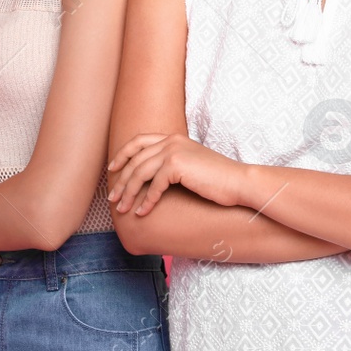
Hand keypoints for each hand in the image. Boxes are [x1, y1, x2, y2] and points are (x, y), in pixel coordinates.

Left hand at [107, 133, 248, 215]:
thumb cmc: (217, 180)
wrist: (239, 182)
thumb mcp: (190, 166)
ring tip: (123, 210)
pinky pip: (154, 186)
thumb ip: (172, 164)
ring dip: (129, 193)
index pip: (139, 141)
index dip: (123, 154)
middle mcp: (171, 140)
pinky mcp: (177, 165)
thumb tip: (150, 179)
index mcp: (173, 137)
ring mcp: (173, 150)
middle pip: (135, 159)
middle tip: (113, 198)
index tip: (112, 169)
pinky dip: (146, 201)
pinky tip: (142, 213)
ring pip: (140, 173)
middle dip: (121, 180)